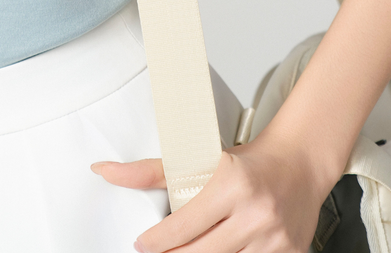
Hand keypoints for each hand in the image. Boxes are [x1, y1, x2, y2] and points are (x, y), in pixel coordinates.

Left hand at [90, 133, 333, 251]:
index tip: (142, 245)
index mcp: (231, 183)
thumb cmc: (245, 162)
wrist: (299, 163)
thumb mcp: (199, 158)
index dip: (158, 242)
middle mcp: (255, 212)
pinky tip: (220, 251)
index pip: (185, 225)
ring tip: (185, 251)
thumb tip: (102, 170)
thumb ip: (151, 170)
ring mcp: (276, 238)